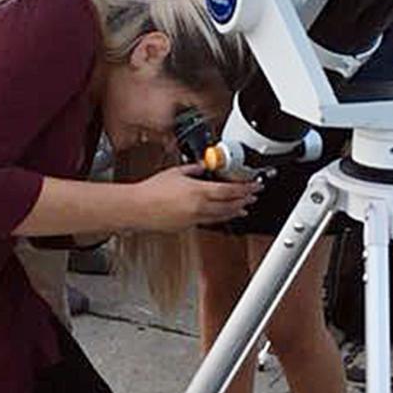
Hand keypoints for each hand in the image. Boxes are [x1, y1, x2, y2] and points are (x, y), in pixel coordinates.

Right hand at [132, 164, 259, 230]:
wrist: (138, 208)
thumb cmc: (152, 190)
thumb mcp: (176, 172)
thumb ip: (194, 168)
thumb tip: (204, 166)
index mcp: (198, 191)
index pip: (230, 191)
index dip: (246, 189)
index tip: (255, 187)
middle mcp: (199, 207)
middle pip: (230, 205)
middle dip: (244, 201)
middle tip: (253, 197)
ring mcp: (194, 219)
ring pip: (221, 216)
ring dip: (235, 211)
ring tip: (243, 209)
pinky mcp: (187, 226)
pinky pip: (208, 221)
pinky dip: (218, 217)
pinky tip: (221, 215)